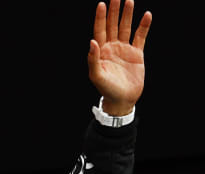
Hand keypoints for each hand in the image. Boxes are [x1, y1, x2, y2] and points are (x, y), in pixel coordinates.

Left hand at [88, 0, 151, 115]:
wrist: (122, 99)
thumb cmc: (106, 89)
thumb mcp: (97, 76)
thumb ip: (93, 59)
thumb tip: (92, 41)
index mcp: (100, 51)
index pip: (100, 30)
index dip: (101, 18)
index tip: (102, 4)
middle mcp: (112, 47)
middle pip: (113, 25)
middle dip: (114, 11)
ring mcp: (124, 49)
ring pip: (125, 28)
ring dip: (127, 15)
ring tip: (129, 1)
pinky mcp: (137, 53)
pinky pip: (140, 36)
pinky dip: (144, 26)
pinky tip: (146, 15)